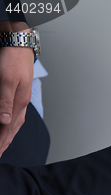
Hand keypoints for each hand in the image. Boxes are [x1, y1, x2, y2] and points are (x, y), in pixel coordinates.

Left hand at [0, 22, 34, 156]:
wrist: (18, 44)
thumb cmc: (12, 60)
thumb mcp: (6, 80)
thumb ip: (5, 101)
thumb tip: (4, 122)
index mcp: (19, 103)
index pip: (8, 129)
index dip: (1, 142)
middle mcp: (20, 104)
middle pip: (12, 130)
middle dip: (4, 143)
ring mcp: (20, 99)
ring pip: (13, 124)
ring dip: (7, 136)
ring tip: (2, 145)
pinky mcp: (17, 94)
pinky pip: (13, 115)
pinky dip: (9, 125)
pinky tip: (7, 126)